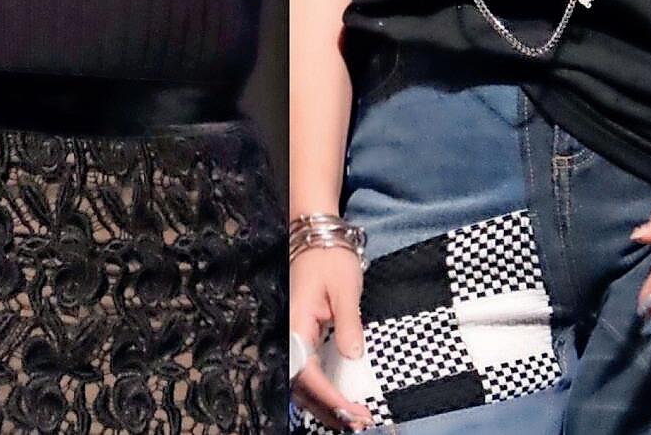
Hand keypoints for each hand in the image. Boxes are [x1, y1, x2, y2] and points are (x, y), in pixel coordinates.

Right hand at [289, 248, 374, 432]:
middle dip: (329, 409)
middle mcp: (290, 336)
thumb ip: (348, 323)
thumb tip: (352, 356)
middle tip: (360, 422)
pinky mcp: (303, 336)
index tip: (352, 412)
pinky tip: (341, 399)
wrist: (316, 234)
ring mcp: (295, 337)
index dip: (329, 397)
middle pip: (302, 387)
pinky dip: (324, 390)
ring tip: (354, 418)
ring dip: (326, 404)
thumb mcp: (345, 288)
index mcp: (296, 326)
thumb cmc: (331, 257)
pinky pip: (309, 371)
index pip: (308, 374)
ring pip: (304, 383)